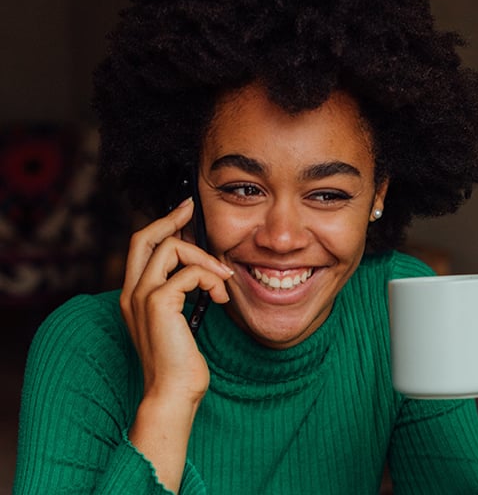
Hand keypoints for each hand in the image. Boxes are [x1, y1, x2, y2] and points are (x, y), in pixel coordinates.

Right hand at [121, 198, 232, 404]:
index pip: (141, 247)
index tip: (183, 211)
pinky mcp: (159, 303)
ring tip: (222, 281)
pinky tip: (220, 297)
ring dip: (205, 259)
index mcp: (134, 295)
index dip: (161, 224)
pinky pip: (190, 273)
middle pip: (146, 237)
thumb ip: (179, 293)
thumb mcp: (176, 321)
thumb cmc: (179, 361)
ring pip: (172, 249)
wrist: (173, 392)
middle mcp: (132, 292)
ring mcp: (142, 296)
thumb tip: (199, 267)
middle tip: (192, 208)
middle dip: (171, 218)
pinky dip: (211, 279)